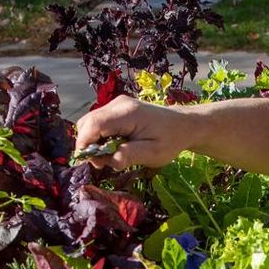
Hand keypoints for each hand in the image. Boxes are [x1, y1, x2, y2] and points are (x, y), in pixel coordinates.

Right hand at [74, 95, 190, 168]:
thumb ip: (129, 156)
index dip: (85, 144)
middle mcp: (118, 104)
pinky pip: (98, 123)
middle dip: (88, 145)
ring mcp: (116, 105)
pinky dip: (100, 138)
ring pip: (90, 123)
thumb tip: (107, 161)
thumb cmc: (170, 140)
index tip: (91, 163)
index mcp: (127, 113)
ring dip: (93, 142)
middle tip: (102, 164)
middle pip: (87, 123)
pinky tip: (114, 148)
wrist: (183, 125)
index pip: (93, 125)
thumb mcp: (153, 153)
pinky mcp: (117, 109)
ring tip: (110, 158)